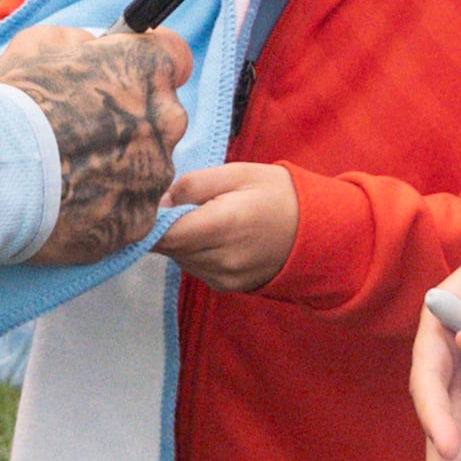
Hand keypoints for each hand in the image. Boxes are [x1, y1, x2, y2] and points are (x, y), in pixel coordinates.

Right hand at [0, 21, 190, 262]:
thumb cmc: (12, 101)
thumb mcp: (38, 44)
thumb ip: (79, 42)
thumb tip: (92, 49)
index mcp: (146, 67)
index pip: (173, 58)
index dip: (145, 70)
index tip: (124, 82)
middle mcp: (165, 118)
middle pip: (161, 117)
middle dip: (131, 122)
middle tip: (83, 133)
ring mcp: (156, 174)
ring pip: (148, 167)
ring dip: (119, 168)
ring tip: (69, 175)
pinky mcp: (140, 221)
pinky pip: (130, 210)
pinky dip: (107, 209)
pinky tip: (71, 206)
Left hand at [155, 162, 299, 292]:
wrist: (317, 231)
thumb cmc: (275, 193)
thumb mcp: (236, 173)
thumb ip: (193, 185)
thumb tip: (157, 201)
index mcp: (224, 225)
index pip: (165, 235)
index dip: (148, 222)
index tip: (143, 205)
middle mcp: (222, 260)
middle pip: (170, 248)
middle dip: (163, 227)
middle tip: (173, 203)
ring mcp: (225, 278)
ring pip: (179, 259)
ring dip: (179, 239)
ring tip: (197, 217)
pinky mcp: (227, 287)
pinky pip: (194, 268)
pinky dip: (193, 252)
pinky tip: (210, 235)